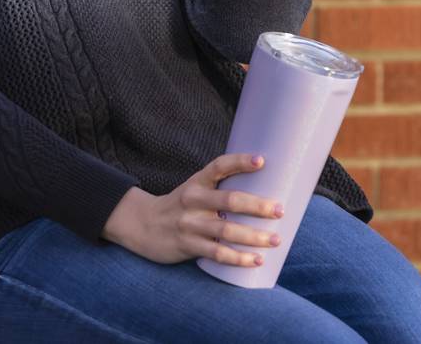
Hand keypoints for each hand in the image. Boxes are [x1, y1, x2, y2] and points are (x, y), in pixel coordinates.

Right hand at [101, 153, 284, 266]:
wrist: (141, 225)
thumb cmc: (180, 206)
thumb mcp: (194, 189)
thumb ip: (219, 189)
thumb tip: (262, 190)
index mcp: (197, 181)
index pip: (219, 166)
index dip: (240, 162)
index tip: (262, 161)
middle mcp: (193, 200)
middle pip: (230, 200)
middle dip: (257, 206)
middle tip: (279, 210)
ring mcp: (190, 224)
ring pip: (227, 230)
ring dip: (254, 237)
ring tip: (275, 240)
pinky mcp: (187, 245)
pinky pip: (217, 253)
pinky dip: (238, 258)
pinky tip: (255, 260)